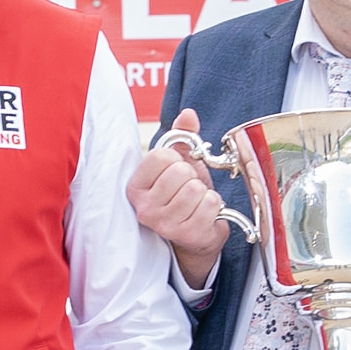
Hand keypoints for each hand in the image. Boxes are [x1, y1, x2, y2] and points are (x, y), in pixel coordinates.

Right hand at [129, 105, 233, 290]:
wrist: (195, 234)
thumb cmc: (183, 197)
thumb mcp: (179, 164)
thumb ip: (182, 137)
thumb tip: (188, 115)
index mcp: (136, 186)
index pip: (160, 156)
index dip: (177, 159)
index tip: (176, 172)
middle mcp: (144, 207)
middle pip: (180, 172)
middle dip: (191, 177)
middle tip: (188, 189)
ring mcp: (163, 224)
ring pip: (195, 189)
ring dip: (203, 192)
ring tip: (196, 202)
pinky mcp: (186, 234)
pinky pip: (210, 204)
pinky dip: (214, 205)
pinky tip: (205, 213)